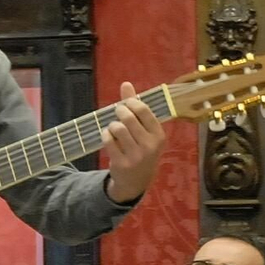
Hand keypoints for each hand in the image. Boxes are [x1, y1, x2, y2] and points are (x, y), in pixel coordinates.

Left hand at [102, 81, 164, 203]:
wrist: (136, 181)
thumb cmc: (141, 149)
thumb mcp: (144, 131)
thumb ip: (136, 107)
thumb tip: (125, 84)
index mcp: (159, 136)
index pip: (144, 110)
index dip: (132, 102)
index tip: (126, 103)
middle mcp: (150, 146)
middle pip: (129, 117)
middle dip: (120, 110)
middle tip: (118, 112)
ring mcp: (135, 156)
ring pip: (117, 128)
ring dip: (112, 125)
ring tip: (114, 127)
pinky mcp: (121, 163)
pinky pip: (108, 140)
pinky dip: (105, 135)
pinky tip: (108, 137)